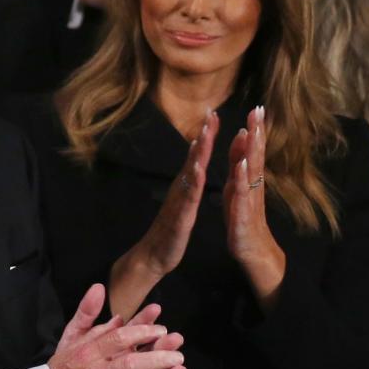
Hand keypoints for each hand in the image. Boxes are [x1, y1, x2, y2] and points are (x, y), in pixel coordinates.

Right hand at [49, 284, 185, 368]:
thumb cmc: (64, 364)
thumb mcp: (71, 334)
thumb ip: (86, 311)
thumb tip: (98, 287)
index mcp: (91, 350)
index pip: (119, 338)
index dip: (142, 332)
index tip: (162, 329)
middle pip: (130, 364)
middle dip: (157, 359)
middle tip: (178, 356)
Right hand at [109, 110, 217, 318]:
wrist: (155, 254)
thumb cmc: (170, 229)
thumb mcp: (184, 201)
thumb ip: (189, 182)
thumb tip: (195, 162)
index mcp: (186, 185)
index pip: (197, 155)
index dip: (205, 134)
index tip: (213, 113)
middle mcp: (181, 188)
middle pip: (193, 157)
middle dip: (203, 135)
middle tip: (210, 114)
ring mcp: (179, 201)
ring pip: (190, 174)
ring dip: (198, 154)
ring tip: (205, 136)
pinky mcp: (180, 216)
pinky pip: (188, 198)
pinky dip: (194, 184)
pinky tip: (199, 172)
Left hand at [223, 107, 285, 310]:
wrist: (252, 252)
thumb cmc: (243, 220)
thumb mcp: (238, 190)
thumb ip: (239, 168)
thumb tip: (242, 145)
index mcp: (247, 179)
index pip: (252, 150)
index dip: (254, 129)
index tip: (256, 107)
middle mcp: (251, 186)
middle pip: (255, 155)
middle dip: (257, 132)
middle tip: (259, 109)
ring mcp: (249, 200)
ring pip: (251, 172)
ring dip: (252, 151)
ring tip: (253, 131)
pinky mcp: (243, 216)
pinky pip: (242, 195)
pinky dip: (242, 179)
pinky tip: (242, 165)